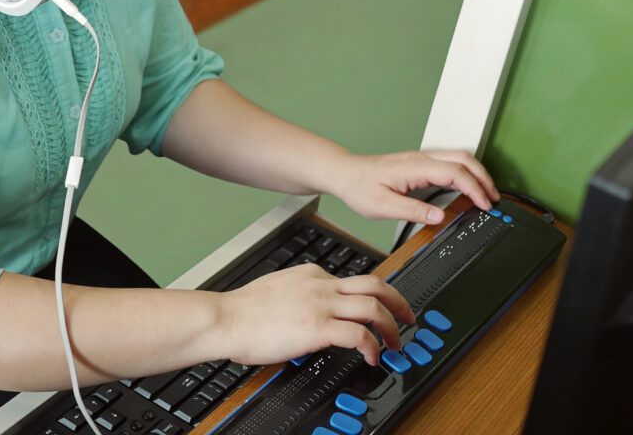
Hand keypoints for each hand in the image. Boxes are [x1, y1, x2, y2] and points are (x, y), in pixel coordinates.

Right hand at [218, 264, 414, 366]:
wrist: (225, 318)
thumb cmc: (242, 311)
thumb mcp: (277, 291)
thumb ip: (299, 296)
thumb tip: (308, 314)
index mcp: (312, 275)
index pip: (353, 280)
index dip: (372, 297)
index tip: (378, 310)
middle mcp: (321, 285)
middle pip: (375, 284)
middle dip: (398, 302)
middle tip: (407, 317)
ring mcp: (321, 304)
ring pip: (374, 306)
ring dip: (391, 326)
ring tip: (396, 343)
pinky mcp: (318, 326)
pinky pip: (359, 334)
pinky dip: (373, 346)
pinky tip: (373, 357)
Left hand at [327, 150, 500, 224]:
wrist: (345, 174)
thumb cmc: (360, 187)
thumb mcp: (383, 206)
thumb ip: (413, 211)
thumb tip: (439, 216)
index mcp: (415, 167)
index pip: (455, 173)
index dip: (475, 188)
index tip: (485, 205)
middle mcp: (421, 158)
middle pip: (464, 159)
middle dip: (484, 178)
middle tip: (494, 199)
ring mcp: (421, 158)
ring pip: (459, 157)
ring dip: (477, 173)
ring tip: (486, 194)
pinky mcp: (420, 163)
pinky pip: (450, 162)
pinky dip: (466, 173)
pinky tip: (467, 187)